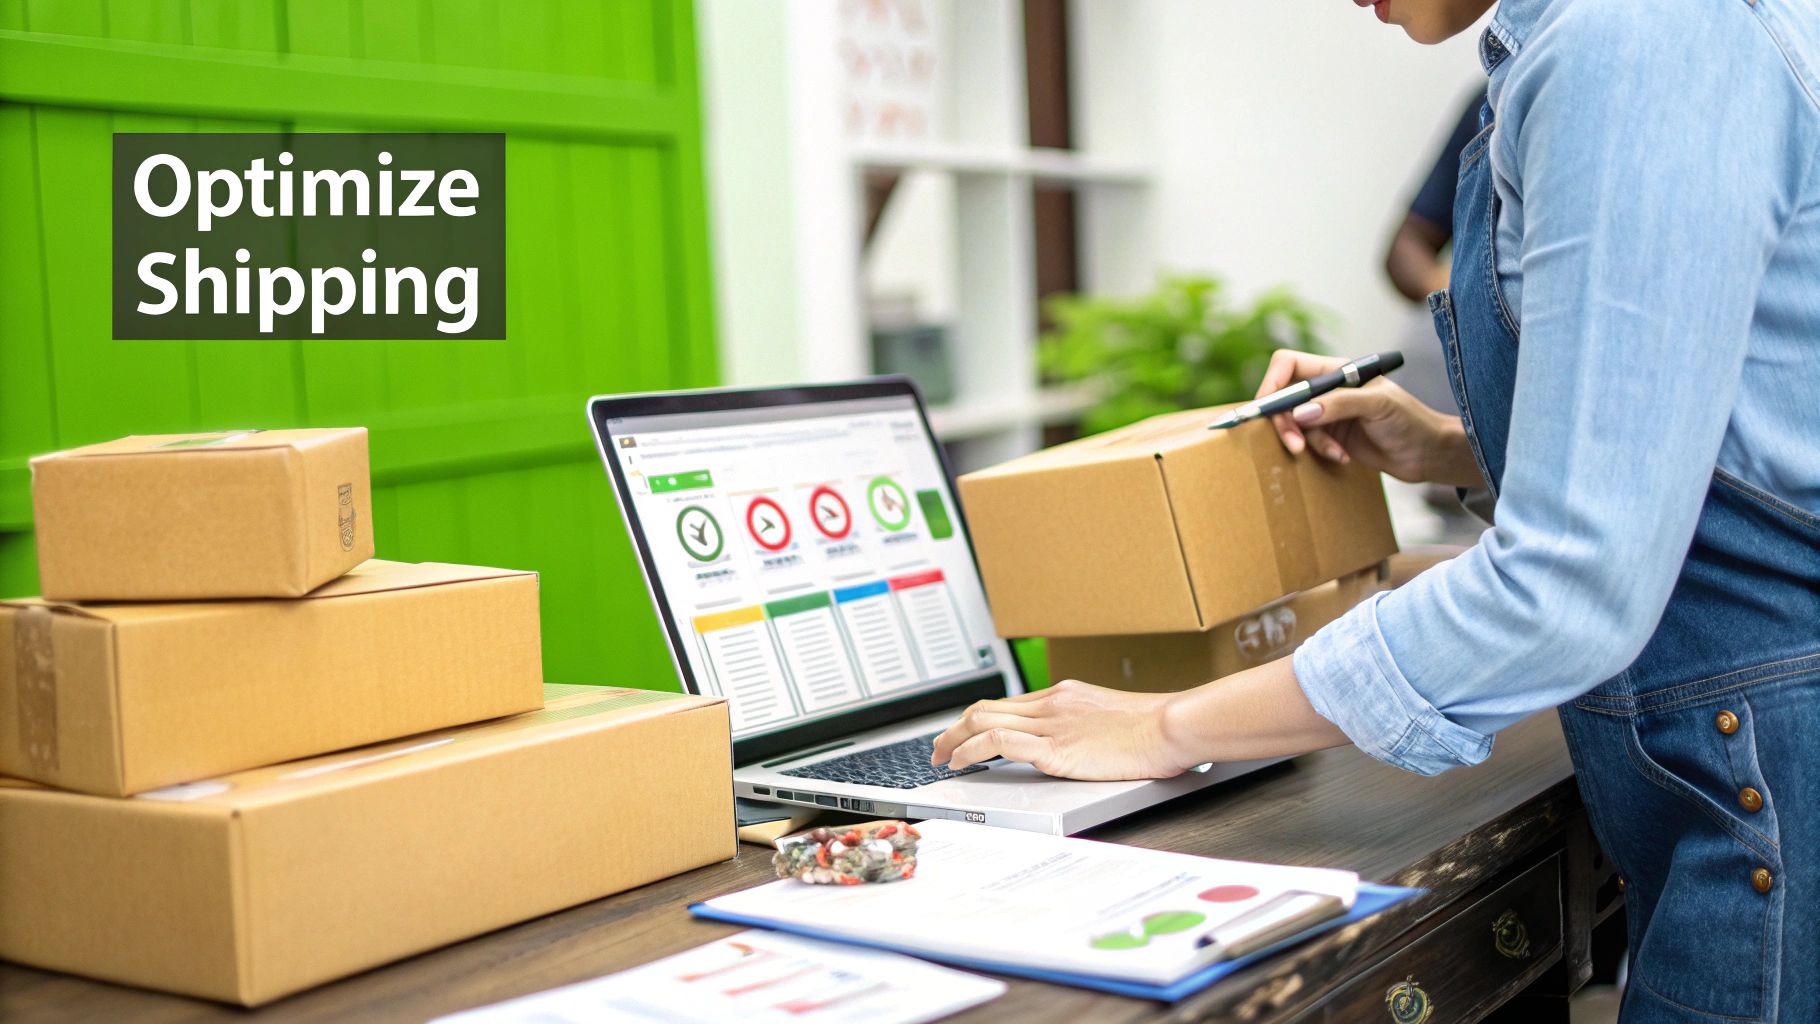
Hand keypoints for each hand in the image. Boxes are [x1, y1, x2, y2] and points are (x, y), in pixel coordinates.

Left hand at [930, 680, 1190, 780]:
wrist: (1171, 727)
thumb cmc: (1156, 728)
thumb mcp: (1112, 719)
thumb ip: (1087, 727)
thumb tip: (1080, 744)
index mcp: (1064, 696)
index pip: (1007, 704)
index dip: (978, 719)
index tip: (965, 733)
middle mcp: (1051, 704)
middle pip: (985, 708)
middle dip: (955, 728)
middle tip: (939, 746)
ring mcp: (1051, 725)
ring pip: (982, 721)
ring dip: (953, 740)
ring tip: (940, 757)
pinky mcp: (1054, 749)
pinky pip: (998, 743)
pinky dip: (970, 751)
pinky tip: (961, 763)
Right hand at [1256, 349, 1483, 487]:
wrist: (1428, 454)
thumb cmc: (1410, 421)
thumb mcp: (1377, 405)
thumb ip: (1338, 405)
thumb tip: (1299, 413)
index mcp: (1337, 370)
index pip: (1289, 365)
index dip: (1272, 383)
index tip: (1268, 408)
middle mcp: (1327, 389)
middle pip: (1284, 398)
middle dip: (1285, 422)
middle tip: (1295, 444)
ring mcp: (1327, 413)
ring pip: (1294, 424)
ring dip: (1307, 441)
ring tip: (1334, 453)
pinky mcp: (1331, 436)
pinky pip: (1308, 442)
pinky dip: (1320, 451)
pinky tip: (1343, 457)